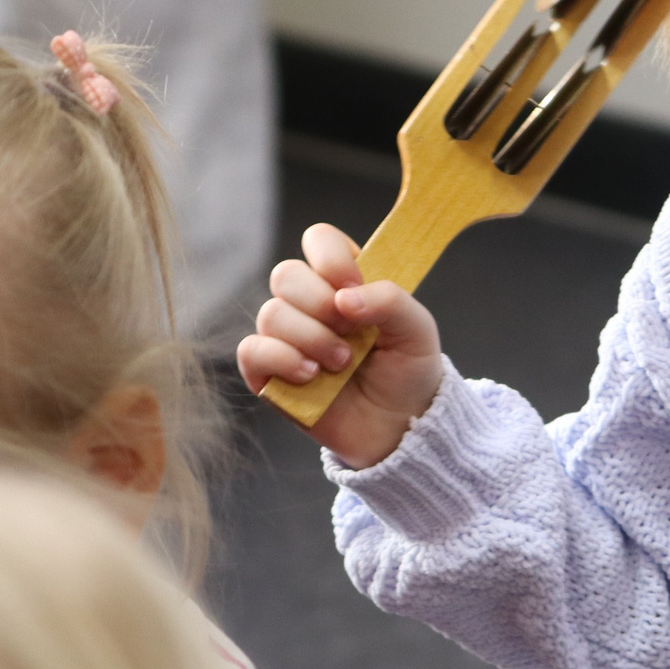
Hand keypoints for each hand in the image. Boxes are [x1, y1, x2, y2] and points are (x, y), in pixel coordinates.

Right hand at [238, 224, 444, 468]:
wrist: (401, 428)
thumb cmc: (408, 371)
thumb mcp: (417, 329)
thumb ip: (390, 299)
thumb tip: (344, 298)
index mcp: (344, 280)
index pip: (319, 240)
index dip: (331, 260)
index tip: (354, 288)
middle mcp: (310, 303)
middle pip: (286, 274)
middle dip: (319, 303)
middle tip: (350, 333)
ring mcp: (286, 338)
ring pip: (270, 314)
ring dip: (311, 338)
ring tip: (341, 364)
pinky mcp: (268, 373)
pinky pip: (252, 350)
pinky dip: (282, 360)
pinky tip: (312, 376)